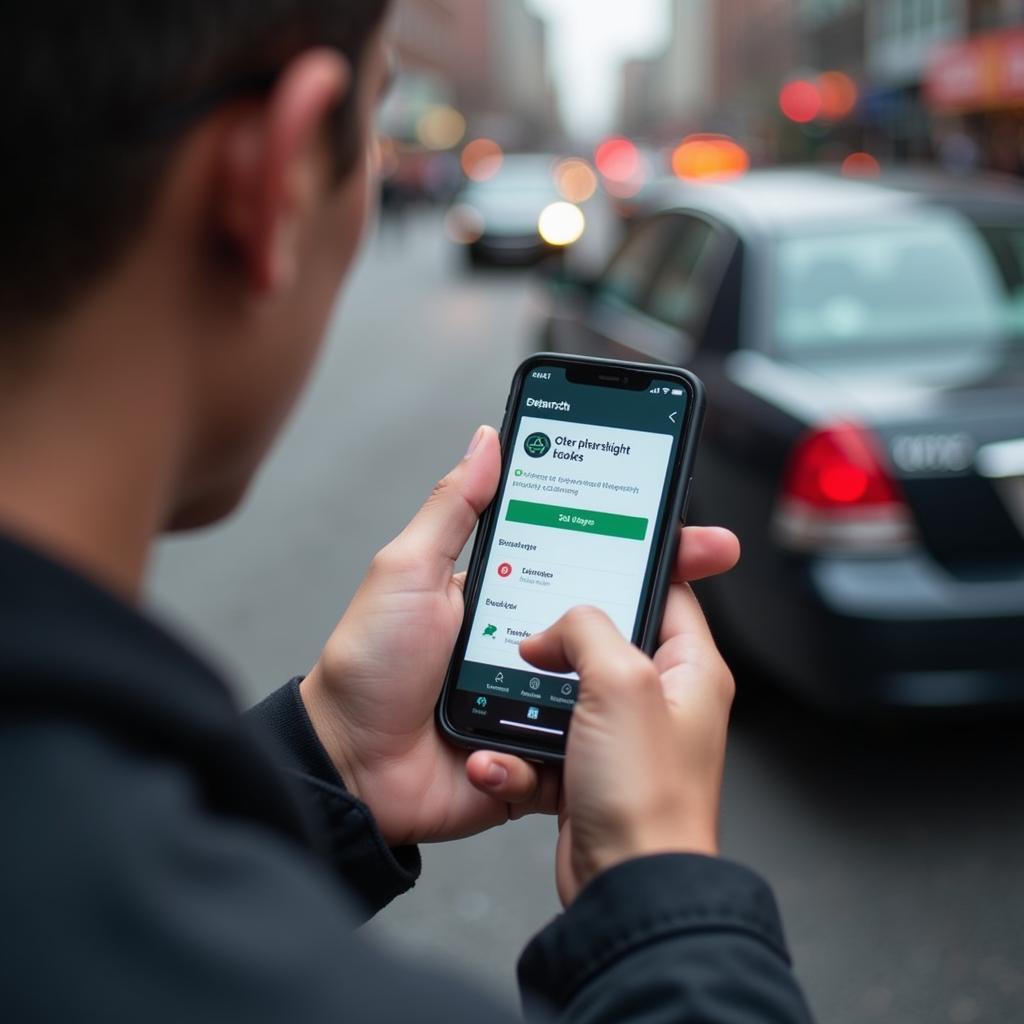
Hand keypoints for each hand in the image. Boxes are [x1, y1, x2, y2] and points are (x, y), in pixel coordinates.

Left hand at [302, 424, 739, 848]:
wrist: (350, 769)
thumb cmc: (368, 667)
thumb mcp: (407, 572)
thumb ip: (453, 510)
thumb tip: (487, 442)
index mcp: (503, 589)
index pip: (578, 550)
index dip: (629, 530)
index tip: (675, 513)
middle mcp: (528, 638)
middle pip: (608, 609)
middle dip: (662, 584)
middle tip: (707, 557)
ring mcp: (537, 693)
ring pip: (609, 673)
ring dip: (637, 658)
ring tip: (665, 636)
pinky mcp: (540, 745)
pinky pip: (586, 736)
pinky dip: (604, 728)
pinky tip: (623, 712)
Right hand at [519, 582, 735, 905]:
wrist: (624, 888)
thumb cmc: (647, 799)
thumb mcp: (623, 682)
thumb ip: (587, 629)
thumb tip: (553, 631)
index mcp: (689, 670)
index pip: (666, 591)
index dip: (628, 568)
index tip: (591, 548)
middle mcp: (659, 700)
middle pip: (603, 640)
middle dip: (559, 641)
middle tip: (533, 636)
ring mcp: (620, 737)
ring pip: (563, 691)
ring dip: (527, 702)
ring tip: (510, 707)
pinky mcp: (585, 770)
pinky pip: (541, 742)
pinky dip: (517, 753)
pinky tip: (504, 763)